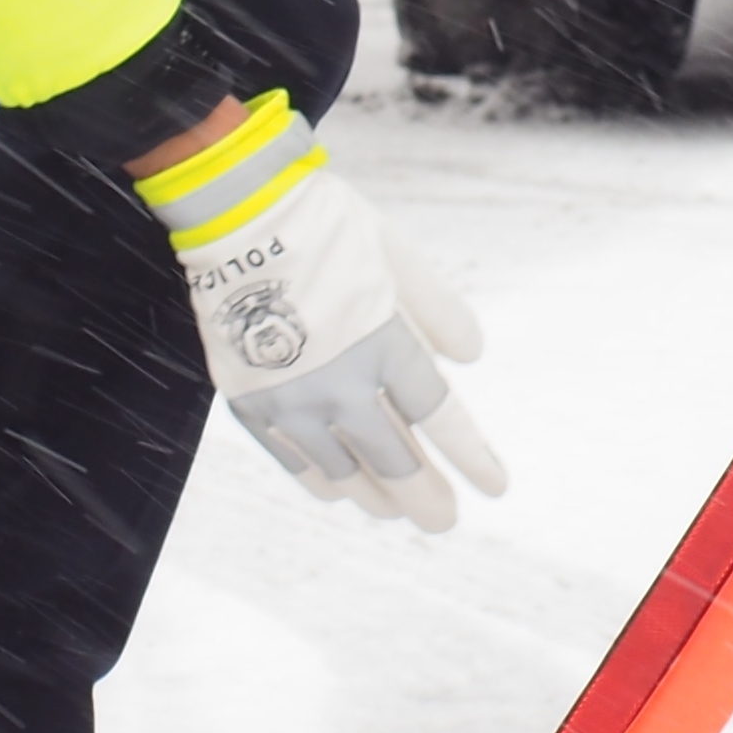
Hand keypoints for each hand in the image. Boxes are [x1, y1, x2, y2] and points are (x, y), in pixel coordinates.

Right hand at [133, 96, 509, 530]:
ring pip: (343, 472)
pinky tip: (339, 490)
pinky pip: (294, 461)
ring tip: (396, 508)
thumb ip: (438, 310)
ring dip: (376, 495)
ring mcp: (291, 400)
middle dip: (425, 497)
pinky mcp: (251, 403)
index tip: (495, 486)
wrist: (236, 214)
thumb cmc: (326, 227)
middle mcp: (339, 384)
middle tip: (444, 519)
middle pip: (394, 461)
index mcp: (383, 343)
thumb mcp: (398, 256)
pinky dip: (323, 480)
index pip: (439, 416)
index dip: (471, 456)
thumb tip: (470, 359)